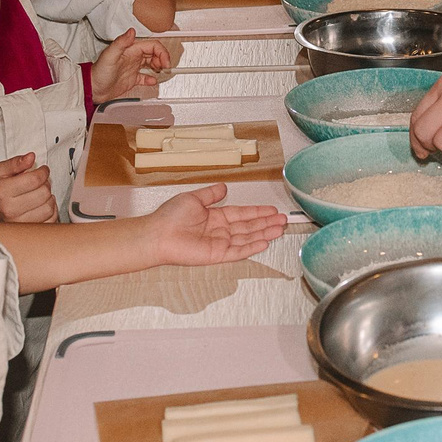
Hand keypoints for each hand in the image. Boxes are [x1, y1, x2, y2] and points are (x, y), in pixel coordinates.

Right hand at [0, 153, 57, 224]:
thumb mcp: (0, 170)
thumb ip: (16, 163)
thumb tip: (31, 157)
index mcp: (3, 191)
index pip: (34, 180)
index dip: (43, 172)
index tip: (43, 170)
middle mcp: (10, 209)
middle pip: (43, 193)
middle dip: (45, 184)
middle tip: (40, 182)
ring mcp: (19, 222)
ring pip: (49, 207)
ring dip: (49, 197)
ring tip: (40, 193)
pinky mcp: (27, 230)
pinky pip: (50, 220)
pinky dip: (51, 210)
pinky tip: (43, 204)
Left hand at [91, 30, 173, 101]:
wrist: (92, 89)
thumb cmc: (98, 73)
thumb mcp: (109, 56)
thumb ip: (121, 42)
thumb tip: (132, 31)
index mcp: (130, 49)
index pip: (152, 45)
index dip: (161, 52)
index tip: (165, 62)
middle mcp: (133, 57)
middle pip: (154, 53)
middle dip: (163, 59)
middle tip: (165, 68)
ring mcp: (133, 68)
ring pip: (152, 63)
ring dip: (159, 67)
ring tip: (161, 72)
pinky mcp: (132, 79)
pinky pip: (146, 77)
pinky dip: (151, 79)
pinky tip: (152, 81)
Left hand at [142, 184, 289, 265]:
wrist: (158, 234)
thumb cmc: (169, 217)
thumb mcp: (193, 198)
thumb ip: (211, 194)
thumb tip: (224, 187)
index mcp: (215, 217)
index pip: (242, 214)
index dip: (258, 212)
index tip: (272, 210)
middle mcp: (219, 230)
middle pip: (249, 226)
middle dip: (267, 223)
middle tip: (283, 220)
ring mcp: (219, 243)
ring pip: (248, 238)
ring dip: (264, 233)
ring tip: (280, 229)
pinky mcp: (217, 255)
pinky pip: (239, 251)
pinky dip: (252, 247)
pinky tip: (264, 242)